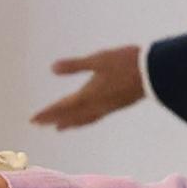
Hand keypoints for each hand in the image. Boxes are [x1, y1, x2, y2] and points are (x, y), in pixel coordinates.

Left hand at [31, 42, 146, 131]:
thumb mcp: (98, 59)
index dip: (48, 112)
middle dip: (54, 119)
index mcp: (89, 94)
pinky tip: (85, 118)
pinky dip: (84, 120)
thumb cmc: (124, 62)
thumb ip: (75, 66)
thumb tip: (52, 68)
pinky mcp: (116, 106)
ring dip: (70, 123)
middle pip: (71, 116)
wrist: (153, 73)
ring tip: (59, 127)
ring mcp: (107, 107)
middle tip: (38, 124)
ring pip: (84, 119)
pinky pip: (95, 118)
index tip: (33, 119)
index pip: (63, 106)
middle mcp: (96, 105)